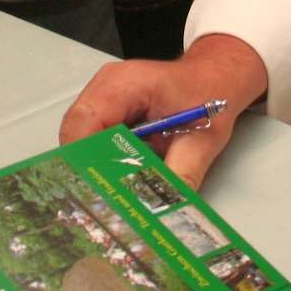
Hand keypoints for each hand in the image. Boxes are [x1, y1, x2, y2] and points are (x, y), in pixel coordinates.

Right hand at [58, 35, 267, 188]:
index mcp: (124, 84)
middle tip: (103, 204)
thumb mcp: (202, 140)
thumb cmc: (210, 96)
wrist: (214, 78)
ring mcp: (101, 96)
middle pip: (76, 134)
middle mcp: (104, 87)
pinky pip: (92, 138)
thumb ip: (180, 175)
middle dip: (87, 170)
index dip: (85, 161)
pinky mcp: (105, 109)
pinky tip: (118, 181)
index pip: (84, 123)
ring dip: (93, 168)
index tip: (98, 194)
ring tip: (111, 197)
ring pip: (80, 139)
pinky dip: (101, 161)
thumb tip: (163, 212)